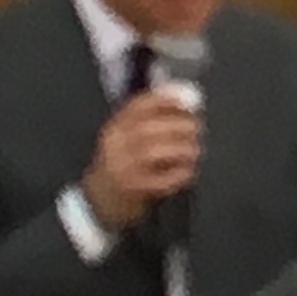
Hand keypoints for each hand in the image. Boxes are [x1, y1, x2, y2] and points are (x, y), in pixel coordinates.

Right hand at [79, 91, 202, 230]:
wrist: (101, 198)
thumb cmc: (125, 162)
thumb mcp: (131, 136)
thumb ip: (156, 116)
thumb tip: (189, 97)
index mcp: (116, 126)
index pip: (140, 105)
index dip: (167, 100)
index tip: (188, 102)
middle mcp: (115, 144)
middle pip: (150, 127)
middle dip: (181, 125)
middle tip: (196, 130)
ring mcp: (121, 167)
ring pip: (155, 151)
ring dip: (183, 149)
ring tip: (192, 151)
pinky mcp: (132, 189)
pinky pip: (161, 179)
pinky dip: (180, 174)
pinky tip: (185, 172)